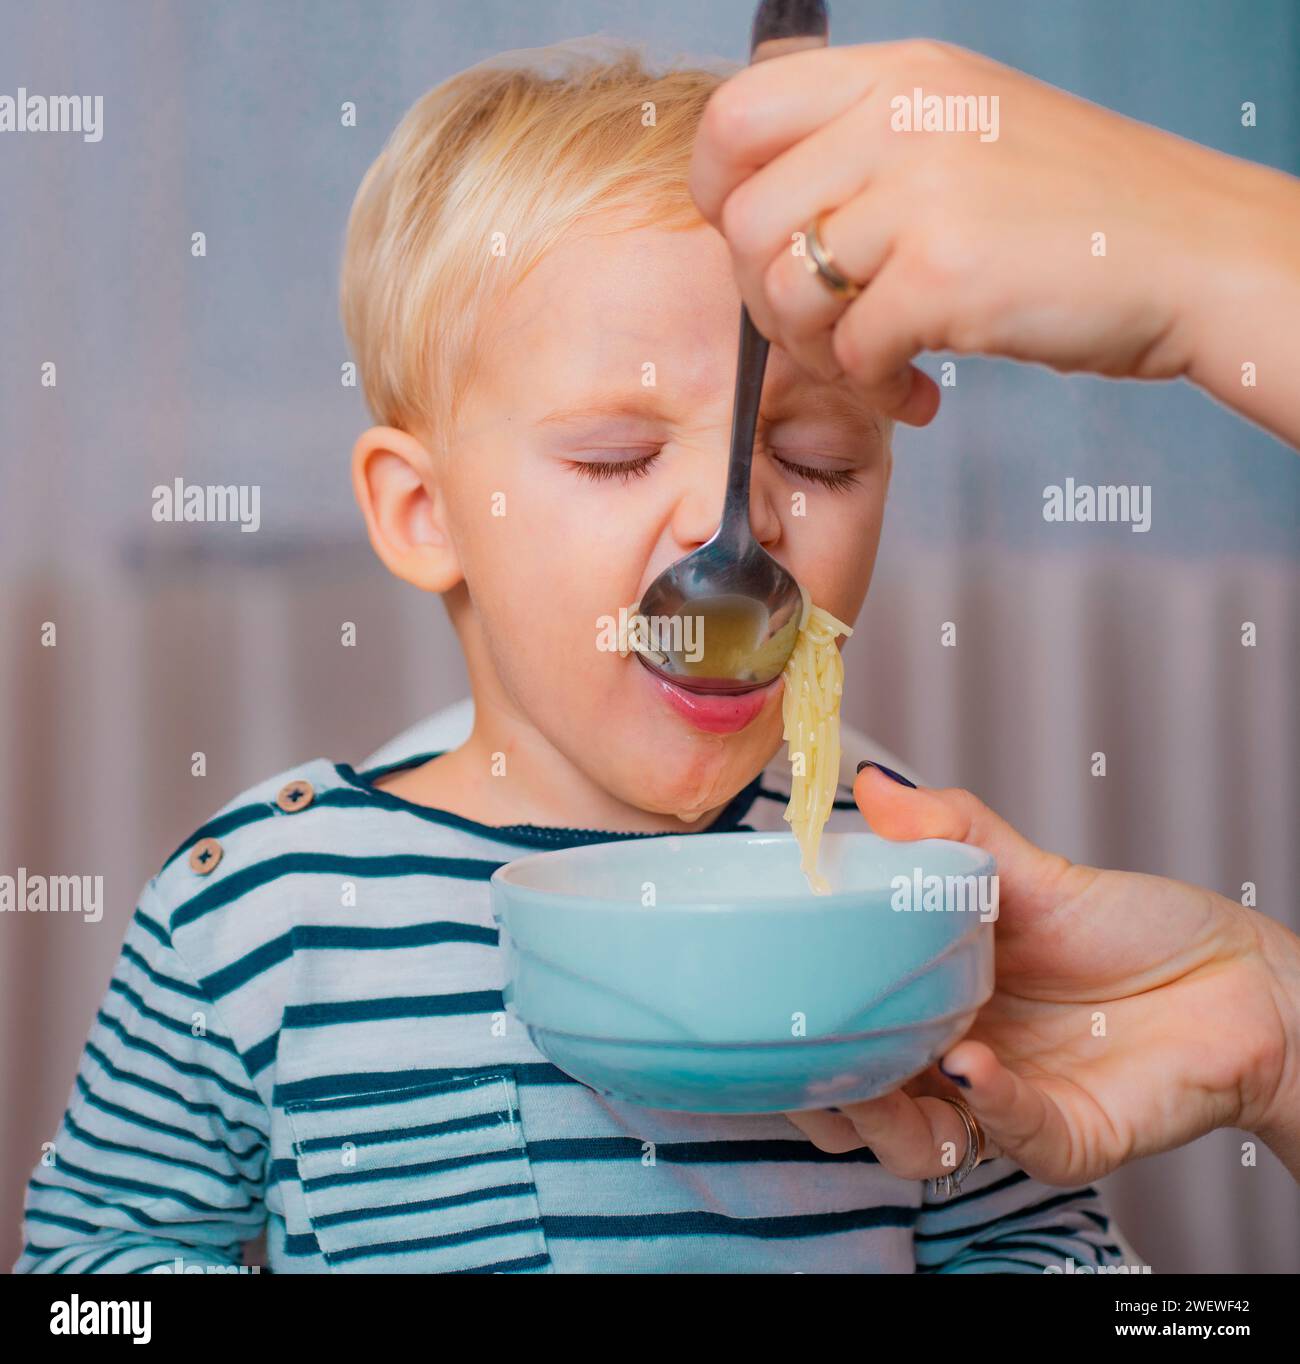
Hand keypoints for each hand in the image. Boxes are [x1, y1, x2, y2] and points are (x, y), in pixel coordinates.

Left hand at [690, 40, 1299, 443]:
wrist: (1189, 252)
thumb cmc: (1075, 210)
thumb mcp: (965, 127)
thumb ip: (867, 145)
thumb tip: (764, 206)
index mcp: (897, 77)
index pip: (737, 114)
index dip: (719, 195)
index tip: (758, 248)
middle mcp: (899, 118)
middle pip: (746, 223)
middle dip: (765, 301)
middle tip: (821, 332)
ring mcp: (921, 192)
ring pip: (787, 292)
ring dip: (817, 354)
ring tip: (873, 365)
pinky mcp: (944, 273)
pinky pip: (850, 351)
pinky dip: (873, 387)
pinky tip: (916, 388)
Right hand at [784, 765, 1299, 1184]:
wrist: (1235, 975)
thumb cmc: (1128, 928)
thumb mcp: (1027, 869)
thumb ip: (947, 830)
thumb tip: (870, 782)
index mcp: (931, 1003)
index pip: (843, 1032)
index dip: (794, 1032)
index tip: (754, 997)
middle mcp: (955, 1063)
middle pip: (861, 1103)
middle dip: (820, 1093)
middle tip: (794, 1048)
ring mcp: (1004, 1106)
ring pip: (918, 1143)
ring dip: (883, 1117)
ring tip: (867, 1075)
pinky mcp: (1065, 1139)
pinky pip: (1008, 1132)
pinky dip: (985, 1098)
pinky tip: (971, 1060)